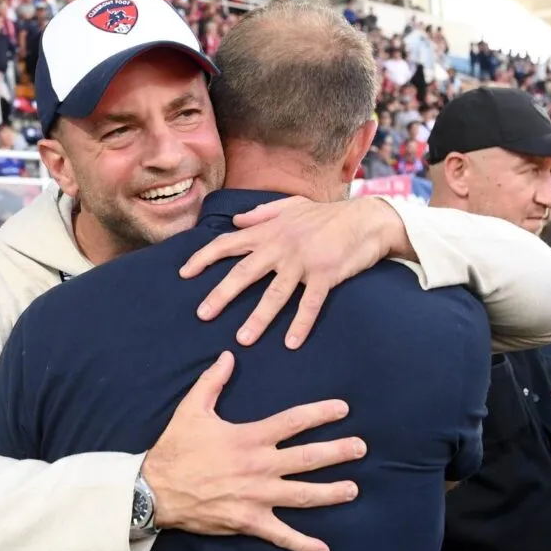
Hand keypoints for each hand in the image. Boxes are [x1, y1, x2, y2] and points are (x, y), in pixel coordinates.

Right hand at [142, 351, 364, 550]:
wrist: (156, 489)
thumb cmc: (175, 448)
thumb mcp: (192, 409)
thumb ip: (212, 381)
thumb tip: (228, 356)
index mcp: (250, 437)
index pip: (294, 422)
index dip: (321, 413)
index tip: (343, 409)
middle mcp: (260, 466)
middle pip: (308, 458)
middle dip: (338, 452)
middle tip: (361, 448)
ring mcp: (258, 496)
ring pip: (304, 495)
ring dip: (332, 492)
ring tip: (353, 489)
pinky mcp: (250, 521)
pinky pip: (282, 535)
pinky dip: (304, 544)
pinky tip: (324, 549)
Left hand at [179, 197, 405, 348]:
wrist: (366, 218)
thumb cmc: (327, 215)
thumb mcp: (291, 206)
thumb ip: (261, 213)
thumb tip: (236, 220)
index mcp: (269, 230)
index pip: (228, 243)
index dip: (203, 258)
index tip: (184, 273)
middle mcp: (281, 246)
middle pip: (244, 272)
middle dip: (221, 295)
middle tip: (202, 315)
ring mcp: (303, 261)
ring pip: (274, 294)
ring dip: (258, 318)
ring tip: (243, 339)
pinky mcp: (325, 275)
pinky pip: (310, 304)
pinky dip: (301, 324)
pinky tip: (291, 343)